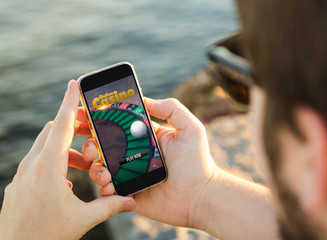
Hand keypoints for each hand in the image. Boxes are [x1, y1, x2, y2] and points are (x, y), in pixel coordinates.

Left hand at [0, 80, 134, 239]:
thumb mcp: (82, 220)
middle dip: (75, 126)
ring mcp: (22, 174)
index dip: (70, 102)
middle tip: (93, 131)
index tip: (75, 83)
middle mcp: (32, 165)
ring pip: (45, 145)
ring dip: (66, 147)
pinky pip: (38, 160)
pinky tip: (67, 180)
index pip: (61, 125)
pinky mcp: (18, 183)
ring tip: (85, 163)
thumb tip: (132, 201)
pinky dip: (55, 159)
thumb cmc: (45, 235)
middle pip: (54, 131)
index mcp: (48, 168)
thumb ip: (109, 206)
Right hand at [89, 98, 215, 227]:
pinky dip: (102, 187)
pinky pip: (107, 190)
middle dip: (88, 142)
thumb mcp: (190, 128)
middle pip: (102, 145)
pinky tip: (109, 186)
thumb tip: (145, 100)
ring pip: (100, 167)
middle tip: (87, 145)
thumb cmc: (198, 162)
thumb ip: (171, 109)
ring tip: (103, 171)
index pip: (117, 124)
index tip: (83, 112)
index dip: (98, 118)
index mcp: (144, 137)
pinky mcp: (128, 193)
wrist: (200, 197)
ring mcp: (129, 174)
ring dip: (94, 167)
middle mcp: (133, 154)